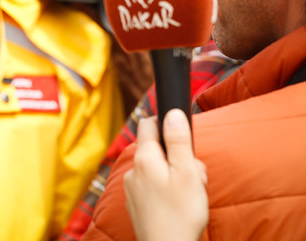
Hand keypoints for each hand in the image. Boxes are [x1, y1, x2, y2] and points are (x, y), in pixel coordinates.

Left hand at [124, 109, 207, 240]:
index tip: (184, 139)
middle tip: (195, 177)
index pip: (148, 122)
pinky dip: (167, 190)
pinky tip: (179, 205)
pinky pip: (153, 186)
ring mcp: (132, 188)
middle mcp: (133, 169)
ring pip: (157, 169)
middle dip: (179, 157)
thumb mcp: (187, 172)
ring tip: (190, 195)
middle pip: (157, 148)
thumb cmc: (181, 214)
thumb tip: (172, 113)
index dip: (168, 124)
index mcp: (144, 157)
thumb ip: (179, 141)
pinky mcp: (136, 203)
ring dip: (176, 175)